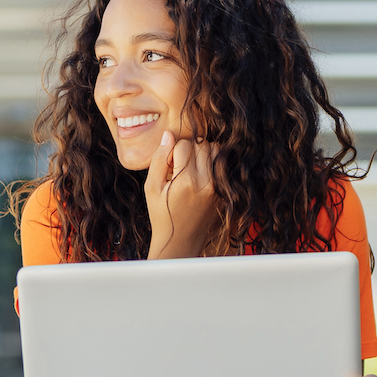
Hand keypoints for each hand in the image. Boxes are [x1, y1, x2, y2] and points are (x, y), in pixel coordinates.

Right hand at [144, 131, 222, 258]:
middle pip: (202, 144)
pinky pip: (222, 165)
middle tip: (179, 166)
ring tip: (190, 170)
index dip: (173, 151)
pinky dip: (212, 164)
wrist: (181, 241)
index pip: (183, 144)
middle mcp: (206, 183)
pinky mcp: (224, 191)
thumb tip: (168, 135)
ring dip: (202, 154)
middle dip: (189, 150)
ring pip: (215, 151)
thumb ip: (158, 160)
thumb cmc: (161, 215)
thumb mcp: (151, 188)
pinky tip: (200, 176)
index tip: (169, 166)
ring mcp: (218, 187)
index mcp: (186, 181)